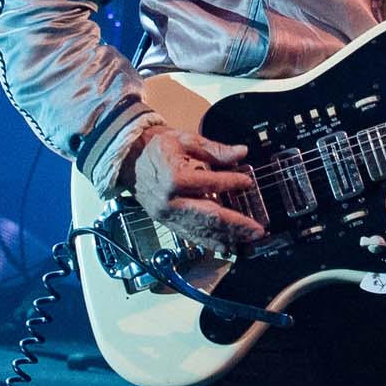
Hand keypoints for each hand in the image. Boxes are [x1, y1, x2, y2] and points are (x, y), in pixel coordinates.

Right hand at [130, 124, 265, 253]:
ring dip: (227, 236)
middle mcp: (170, 202)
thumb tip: (240, 152)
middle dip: (236, 224)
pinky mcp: (166, 222)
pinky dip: (210, 242)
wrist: (128, 159)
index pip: (210, 183)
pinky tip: (227, 246)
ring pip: (201, 230)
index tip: (248, 182)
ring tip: (248, 239)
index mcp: (174, 178)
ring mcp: (167, 215)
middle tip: (258, 229)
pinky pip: (191, 235)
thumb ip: (214, 149)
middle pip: (208, 216)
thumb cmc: (156, 147)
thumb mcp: (184, 139)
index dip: (231, 182)